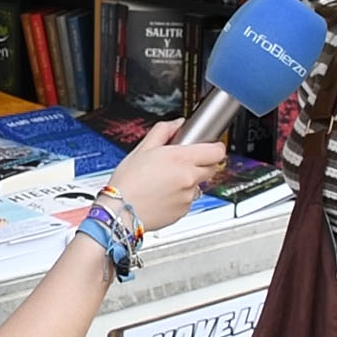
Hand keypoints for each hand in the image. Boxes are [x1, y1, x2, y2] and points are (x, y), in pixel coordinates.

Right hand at [106, 119, 225, 231]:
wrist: (120, 212)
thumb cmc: (128, 182)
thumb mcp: (142, 149)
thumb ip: (163, 131)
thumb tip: (177, 124)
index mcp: (181, 159)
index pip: (217, 151)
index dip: (215, 146)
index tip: (209, 146)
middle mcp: (189, 178)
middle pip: (212, 167)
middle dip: (202, 163)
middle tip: (183, 162)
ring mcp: (188, 197)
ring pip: (198, 184)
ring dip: (188, 181)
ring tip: (166, 181)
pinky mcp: (184, 211)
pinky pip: (188, 200)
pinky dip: (180, 196)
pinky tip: (163, 194)